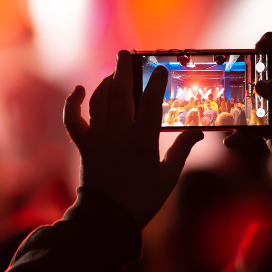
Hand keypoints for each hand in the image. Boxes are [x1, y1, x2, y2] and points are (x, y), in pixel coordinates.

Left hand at [64, 51, 203, 228]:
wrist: (109, 218)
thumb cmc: (143, 199)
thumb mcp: (168, 176)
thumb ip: (182, 150)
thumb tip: (198, 131)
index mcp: (143, 140)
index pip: (150, 102)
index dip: (156, 82)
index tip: (160, 68)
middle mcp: (119, 134)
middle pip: (121, 92)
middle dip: (124, 69)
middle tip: (126, 53)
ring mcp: (99, 137)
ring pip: (100, 100)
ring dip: (106, 82)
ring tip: (114, 71)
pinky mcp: (84, 145)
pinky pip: (73, 120)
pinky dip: (73, 103)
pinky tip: (79, 90)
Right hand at [226, 33, 271, 192]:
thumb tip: (258, 84)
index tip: (256, 48)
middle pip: (266, 69)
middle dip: (249, 70)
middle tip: (234, 76)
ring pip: (255, 96)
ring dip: (241, 103)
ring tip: (227, 109)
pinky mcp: (271, 127)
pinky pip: (251, 124)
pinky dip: (242, 132)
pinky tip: (231, 141)